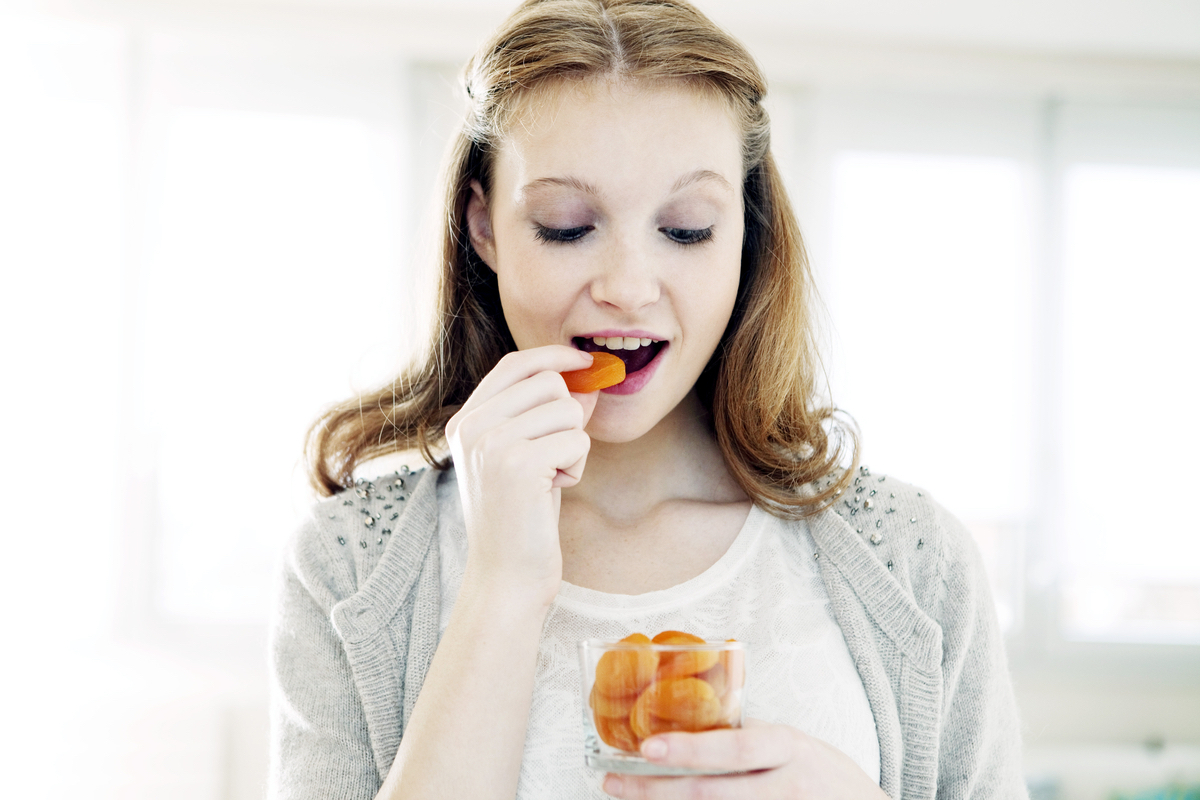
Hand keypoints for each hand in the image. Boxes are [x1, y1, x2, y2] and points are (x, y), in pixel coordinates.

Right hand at [445, 345, 598, 606]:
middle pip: (549, 383)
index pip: (515, 364)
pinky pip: (577, 439)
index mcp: (464, 421)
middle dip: (568, 418)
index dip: (554, 355)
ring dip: (573, 445)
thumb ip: (547, 415)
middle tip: (553, 459)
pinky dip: (577, 465)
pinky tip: (553, 490)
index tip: (584, 361)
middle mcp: (471, 426)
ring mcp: (491, 443)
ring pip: (568, 410)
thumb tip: (587, 380)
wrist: (507, 577)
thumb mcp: (529, 456)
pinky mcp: (518, 464)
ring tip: (550, 478)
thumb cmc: (522, 518)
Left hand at [602, 719, 887, 799]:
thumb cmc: (828, 777)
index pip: (735, 749)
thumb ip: (752, 740)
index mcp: (789, 747)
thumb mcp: (797, 745)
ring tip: (628, 797)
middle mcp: (787, 786)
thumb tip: (690, 724)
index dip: (690, 750)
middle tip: (614, 782)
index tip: (646, 748)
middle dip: (657, 791)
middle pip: (713, 794)